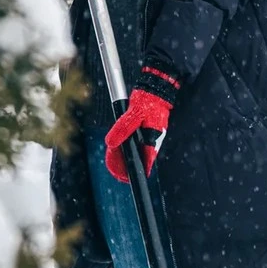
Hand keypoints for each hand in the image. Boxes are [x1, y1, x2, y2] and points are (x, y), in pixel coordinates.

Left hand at [104, 62, 180, 181]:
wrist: (155, 90)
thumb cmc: (147, 101)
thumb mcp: (133, 114)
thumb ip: (122, 129)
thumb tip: (110, 143)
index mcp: (152, 140)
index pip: (144, 163)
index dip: (133, 172)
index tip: (123, 178)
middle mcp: (153, 141)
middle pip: (139, 159)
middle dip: (125, 166)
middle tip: (114, 171)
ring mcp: (150, 137)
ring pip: (137, 152)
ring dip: (125, 156)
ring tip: (113, 160)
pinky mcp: (147, 132)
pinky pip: (137, 144)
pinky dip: (127, 147)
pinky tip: (118, 147)